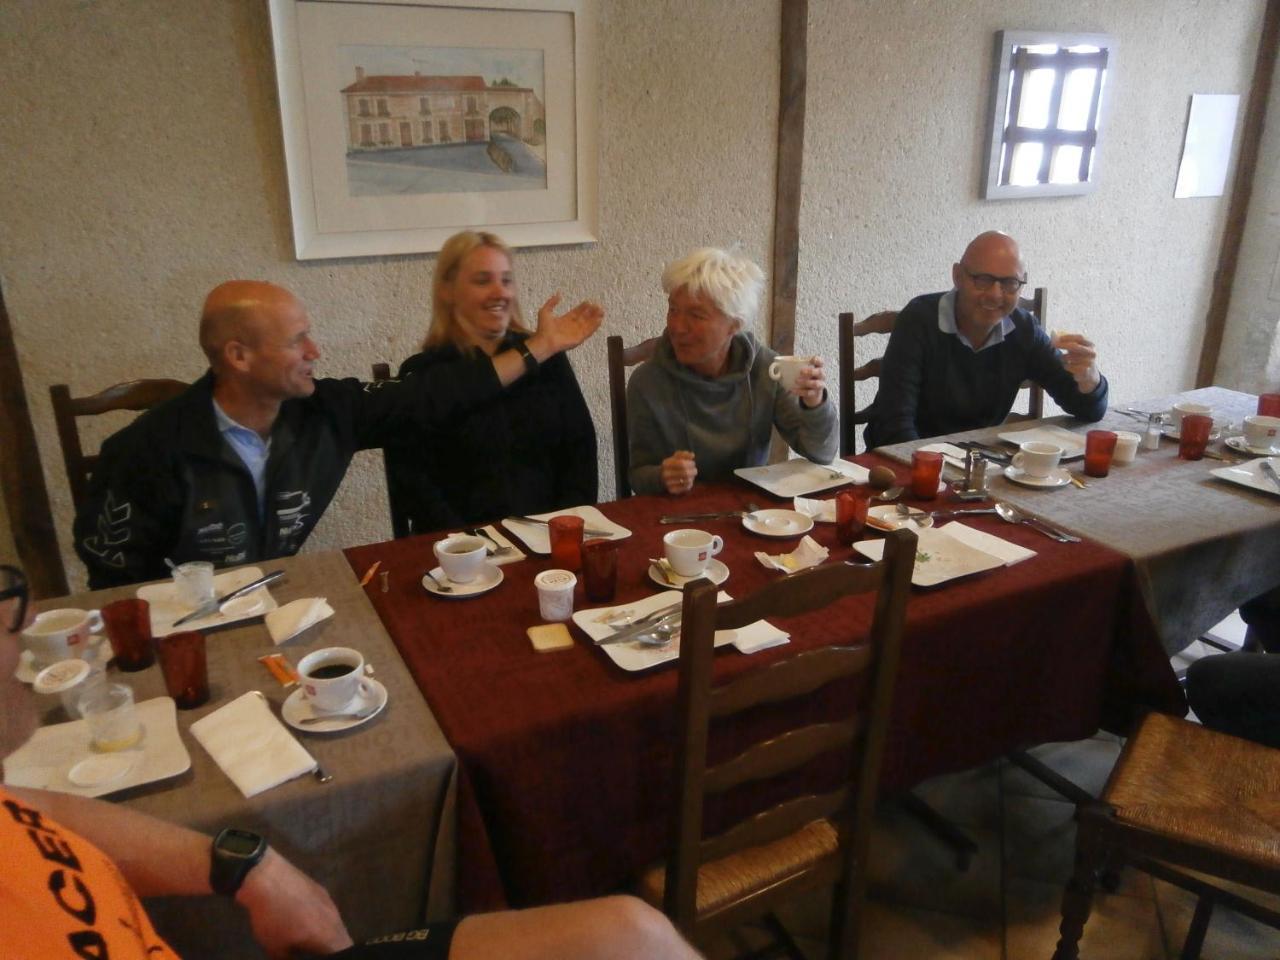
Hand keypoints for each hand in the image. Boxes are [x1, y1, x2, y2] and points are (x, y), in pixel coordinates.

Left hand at [237, 849, 352, 959]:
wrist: (267, 878)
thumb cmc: (273, 918)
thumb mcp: (275, 948)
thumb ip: (288, 958)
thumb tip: (292, 957)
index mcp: (328, 936)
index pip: (344, 949)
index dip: (338, 955)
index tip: (324, 955)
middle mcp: (335, 918)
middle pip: (343, 938)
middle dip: (333, 947)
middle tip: (319, 951)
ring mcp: (329, 901)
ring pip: (336, 923)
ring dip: (328, 933)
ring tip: (313, 938)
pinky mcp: (320, 890)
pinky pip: (327, 910)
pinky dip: (321, 918)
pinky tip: (304, 918)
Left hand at [526, 293, 604, 359]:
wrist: (544, 341)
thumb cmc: (543, 328)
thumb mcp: (545, 311)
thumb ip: (551, 302)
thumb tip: (558, 294)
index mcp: (565, 320)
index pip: (576, 312)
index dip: (582, 307)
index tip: (588, 301)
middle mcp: (572, 326)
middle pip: (584, 318)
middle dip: (591, 312)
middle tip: (598, 305)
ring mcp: (576, 333)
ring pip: (588, 324)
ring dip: (595, 318)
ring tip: (601, 311)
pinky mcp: (579, 339)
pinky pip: (588, 332)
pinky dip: (594, 327)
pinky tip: (599, 320)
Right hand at [661, 450, 696, 495]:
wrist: (661, 478)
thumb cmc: (672, 465)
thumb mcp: (675, 457)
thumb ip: (683, 454)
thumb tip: (692, 455)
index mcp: (666, 464)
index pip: (682, 463)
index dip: (690, 463)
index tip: (693, 462)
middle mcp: (666, 474)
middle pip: (685, 472)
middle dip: (693, 470)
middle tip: (695, 470)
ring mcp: (668, 483)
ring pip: (687, 480)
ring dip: (692, 477)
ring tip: (691, 475)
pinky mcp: (672, 490)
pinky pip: (686, 487)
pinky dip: (690, 483)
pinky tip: (688, 480)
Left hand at [792, 356, 826, 407]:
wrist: (812, 393)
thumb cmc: (805, 377)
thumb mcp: (802, 371)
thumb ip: (794, 367)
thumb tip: (776, 364)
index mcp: (818, 367)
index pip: (820, 362)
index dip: (817, 360)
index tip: (811, 359)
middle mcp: (821, 376)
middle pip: (820, 372)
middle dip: (811, 371)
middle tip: (801, 371)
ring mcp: (820, 385)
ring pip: (816, 384)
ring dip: (806, 382)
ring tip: (796, 381)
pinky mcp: (815, 394)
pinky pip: (808, 393)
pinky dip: (800, 391)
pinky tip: (793, 390)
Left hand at [1053, 334, 1100, 391]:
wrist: (1088, 373)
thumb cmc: (1078, 355)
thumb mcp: (1074, 346)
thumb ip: (1064, 339)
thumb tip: (1053, 331)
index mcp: (1090, 344)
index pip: (1080, 337)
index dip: (1069, 336)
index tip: (1058, 337)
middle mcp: (1092, 352)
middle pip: (1075, 346)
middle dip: (1063, 345)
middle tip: (1053, 344)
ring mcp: (1089, 362)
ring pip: (1070, 358)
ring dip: (1063, 357)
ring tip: (1064, 358)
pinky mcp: (1084, 371)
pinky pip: (1069, 366)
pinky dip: (1066, 365)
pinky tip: (1069, 365)